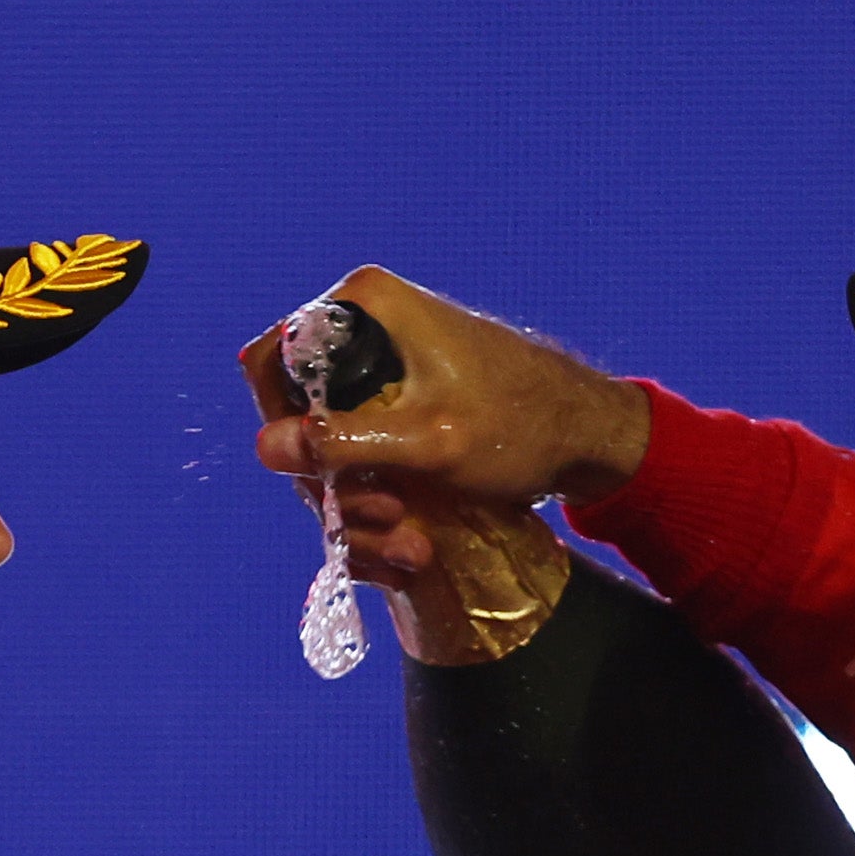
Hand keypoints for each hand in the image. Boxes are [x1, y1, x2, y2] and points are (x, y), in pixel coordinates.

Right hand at [241, 266, 651, 586]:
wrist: (588, 437)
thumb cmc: (520, 427)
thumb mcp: (428, 443)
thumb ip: (345, 444)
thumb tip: (266, 448)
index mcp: (364, 307)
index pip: (274, 362)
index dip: (282, 426)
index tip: (316, 480)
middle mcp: (365, 329)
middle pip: (301, 418)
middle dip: (335, 486)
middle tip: (387, 521)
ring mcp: (381, 371)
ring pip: (331, 452)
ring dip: (361, 512)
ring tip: (412, 548)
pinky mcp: (398, 408)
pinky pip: (362, 461)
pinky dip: (378, 509)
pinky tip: (410, 548)